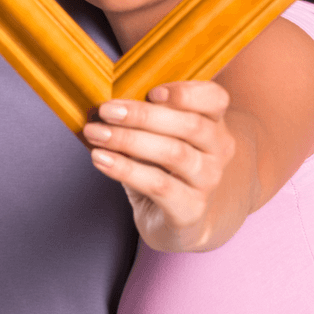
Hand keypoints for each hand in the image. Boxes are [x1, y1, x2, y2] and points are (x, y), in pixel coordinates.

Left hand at [83, 81, 233, 251]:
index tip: (151, 91)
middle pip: (190, 124)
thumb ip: (144, 116)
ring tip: (95, 133)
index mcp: (213, 122)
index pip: (215, 99)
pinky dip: (125, 169)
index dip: (186, 93)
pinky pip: (158, 184)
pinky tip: (101, 159)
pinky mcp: (191, 209)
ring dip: (128, 140)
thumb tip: (106, 102)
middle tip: (106, 111)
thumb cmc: (162, 167)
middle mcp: (218, 150)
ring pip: (173, 153)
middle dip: (143, 115)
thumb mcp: (157, 136)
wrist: (178, 221)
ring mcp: (208, 181)